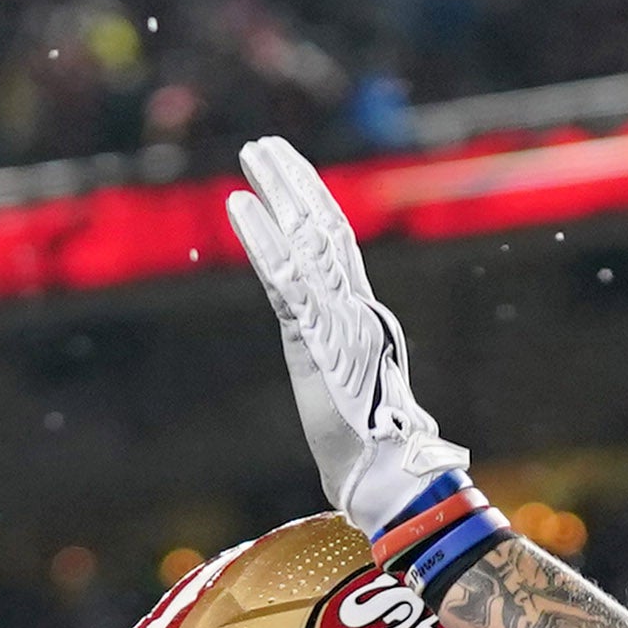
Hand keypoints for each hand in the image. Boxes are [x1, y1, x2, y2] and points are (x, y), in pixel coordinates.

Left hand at [222, 138, 467, 539]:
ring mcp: (337, 320)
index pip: (337, 248)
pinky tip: (240, 207)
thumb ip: (362, 379)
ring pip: (305, 241)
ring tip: (252, 154)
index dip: (314, 206)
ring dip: (278, 193)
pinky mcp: (317, 340)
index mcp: (364, 320)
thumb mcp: (364, 403)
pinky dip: (262, 241)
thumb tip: (373, 387)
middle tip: (264, 145)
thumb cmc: (378, 456)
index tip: (290, 173)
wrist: (387, 482)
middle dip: (294, 182)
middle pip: (323, 228)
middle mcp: (354, 308)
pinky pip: (285, 280)